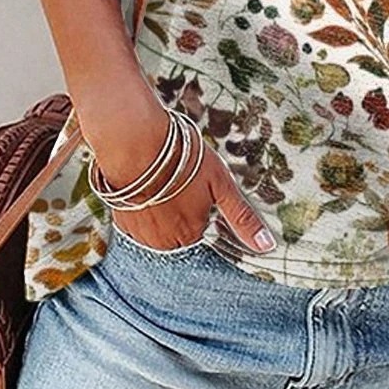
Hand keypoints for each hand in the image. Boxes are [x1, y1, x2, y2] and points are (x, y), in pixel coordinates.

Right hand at [87, 96, 276, 253]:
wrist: (136, 143)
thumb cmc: (182, 159)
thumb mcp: (221, 184)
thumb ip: (242, 218)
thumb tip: (267, 246)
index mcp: (191, 235)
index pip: (201, 229)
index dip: (200, 205)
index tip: (194, 187)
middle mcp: (164, 244)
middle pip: (180, 232)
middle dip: (181, 209)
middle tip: (178, 180)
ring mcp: (140, 235)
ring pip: (158, 229)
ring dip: (160, 211)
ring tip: (161, 181)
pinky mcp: (121, 223)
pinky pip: (138, 223)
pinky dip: (142, 208)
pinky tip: (145, 185)